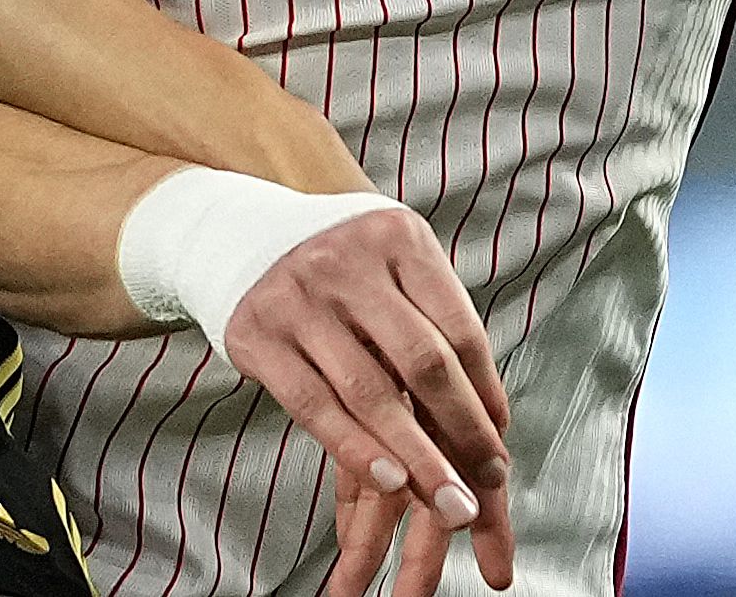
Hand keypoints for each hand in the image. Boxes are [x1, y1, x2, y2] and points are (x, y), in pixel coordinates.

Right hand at [202, 209, 514, 595]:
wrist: (238, 233)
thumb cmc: (338, 264)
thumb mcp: (392, 265)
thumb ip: (432, 326)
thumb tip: (485, 416)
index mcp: (398, 240)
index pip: (458, 328)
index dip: (485, 394)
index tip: (497, 445)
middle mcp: (349, 263)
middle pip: (422, 362)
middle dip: (462, 432)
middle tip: (486, 484)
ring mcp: (300, 300)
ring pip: (370, 392)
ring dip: (417, 457)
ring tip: (448, 501)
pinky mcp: (259, 337)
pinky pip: (315, 406)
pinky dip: (356, 449)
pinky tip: (388, 480)